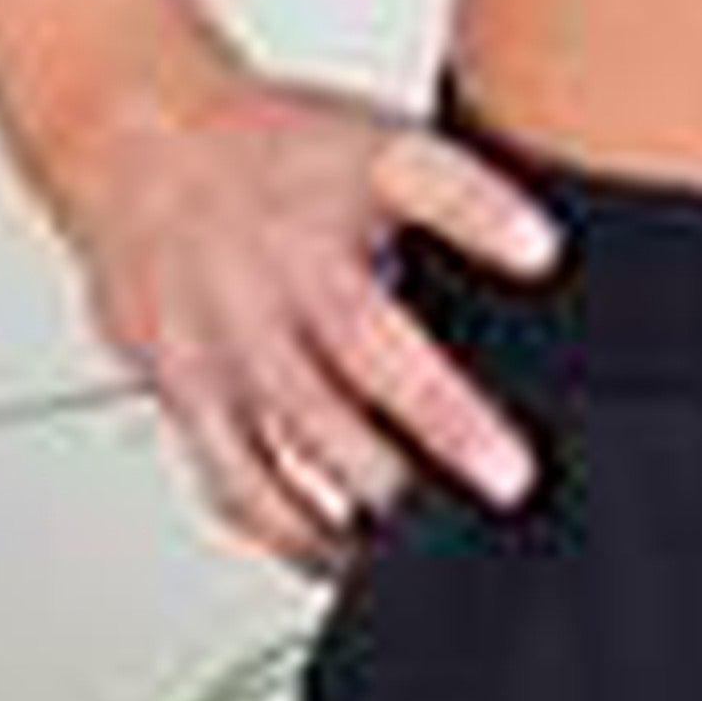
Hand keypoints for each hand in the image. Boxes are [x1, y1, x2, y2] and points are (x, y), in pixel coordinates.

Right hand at [43, 64, 567, 581]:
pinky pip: (238, 480)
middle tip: (513, 478)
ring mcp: (225, 324)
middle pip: (361, 338)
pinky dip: (297, 533)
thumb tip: (575, 275)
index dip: (480, 213)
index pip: (416, 176)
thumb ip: (451, 203)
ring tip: (437, 543)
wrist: (126, 139)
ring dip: (372, 495)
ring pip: (300, 427)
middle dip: (441, 416)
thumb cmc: (276, 156)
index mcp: (339, 172)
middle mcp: (278, 252)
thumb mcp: (366, 140)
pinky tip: (352, 561)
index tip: (544, 251)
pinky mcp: (183, 386)